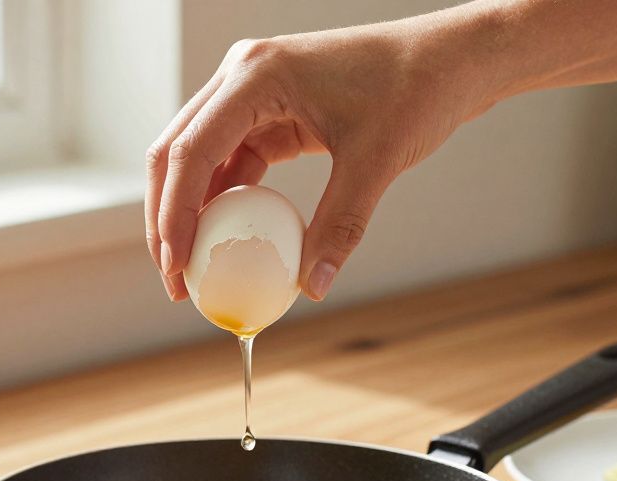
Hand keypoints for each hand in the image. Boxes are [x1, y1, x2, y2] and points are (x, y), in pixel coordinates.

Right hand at [145, 14, 495, 301]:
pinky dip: (225, 200)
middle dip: (167, 218)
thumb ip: (339, 226)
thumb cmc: (417, 88)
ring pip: (197, 158)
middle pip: (176, 152)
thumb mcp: (376, 161)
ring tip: (196, 269)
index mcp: (258, 75)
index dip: (174, 214)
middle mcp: (243, 75)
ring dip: (190, 212)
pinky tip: (230, 240)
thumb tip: (311, 287)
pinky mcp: (269, 109)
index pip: (192, 150)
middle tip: (175, 280)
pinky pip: (231, 160)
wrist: (450, 58)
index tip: (177, 267)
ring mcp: (252, 91)